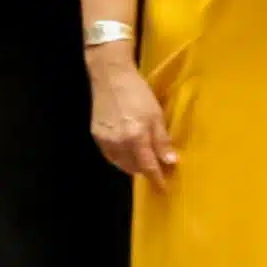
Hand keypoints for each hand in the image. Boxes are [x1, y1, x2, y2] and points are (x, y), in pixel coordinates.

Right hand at [88, 51, 177, 185]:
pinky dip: (121, 158)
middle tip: (157, 169)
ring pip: (120, 163)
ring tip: (144, 161)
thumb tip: (171, 162)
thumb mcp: (156, 115)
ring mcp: (105, 140)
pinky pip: (110, 155)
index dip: (157, 179)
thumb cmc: (139, 93)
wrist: (111, 77)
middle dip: (146, 171)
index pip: (148, 166)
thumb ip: (162, 141)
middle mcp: (118, 143)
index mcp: (135, 137)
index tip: (164, 188)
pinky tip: (128, 152)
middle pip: (134, 167)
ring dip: (133, 166)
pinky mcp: (96, 136)